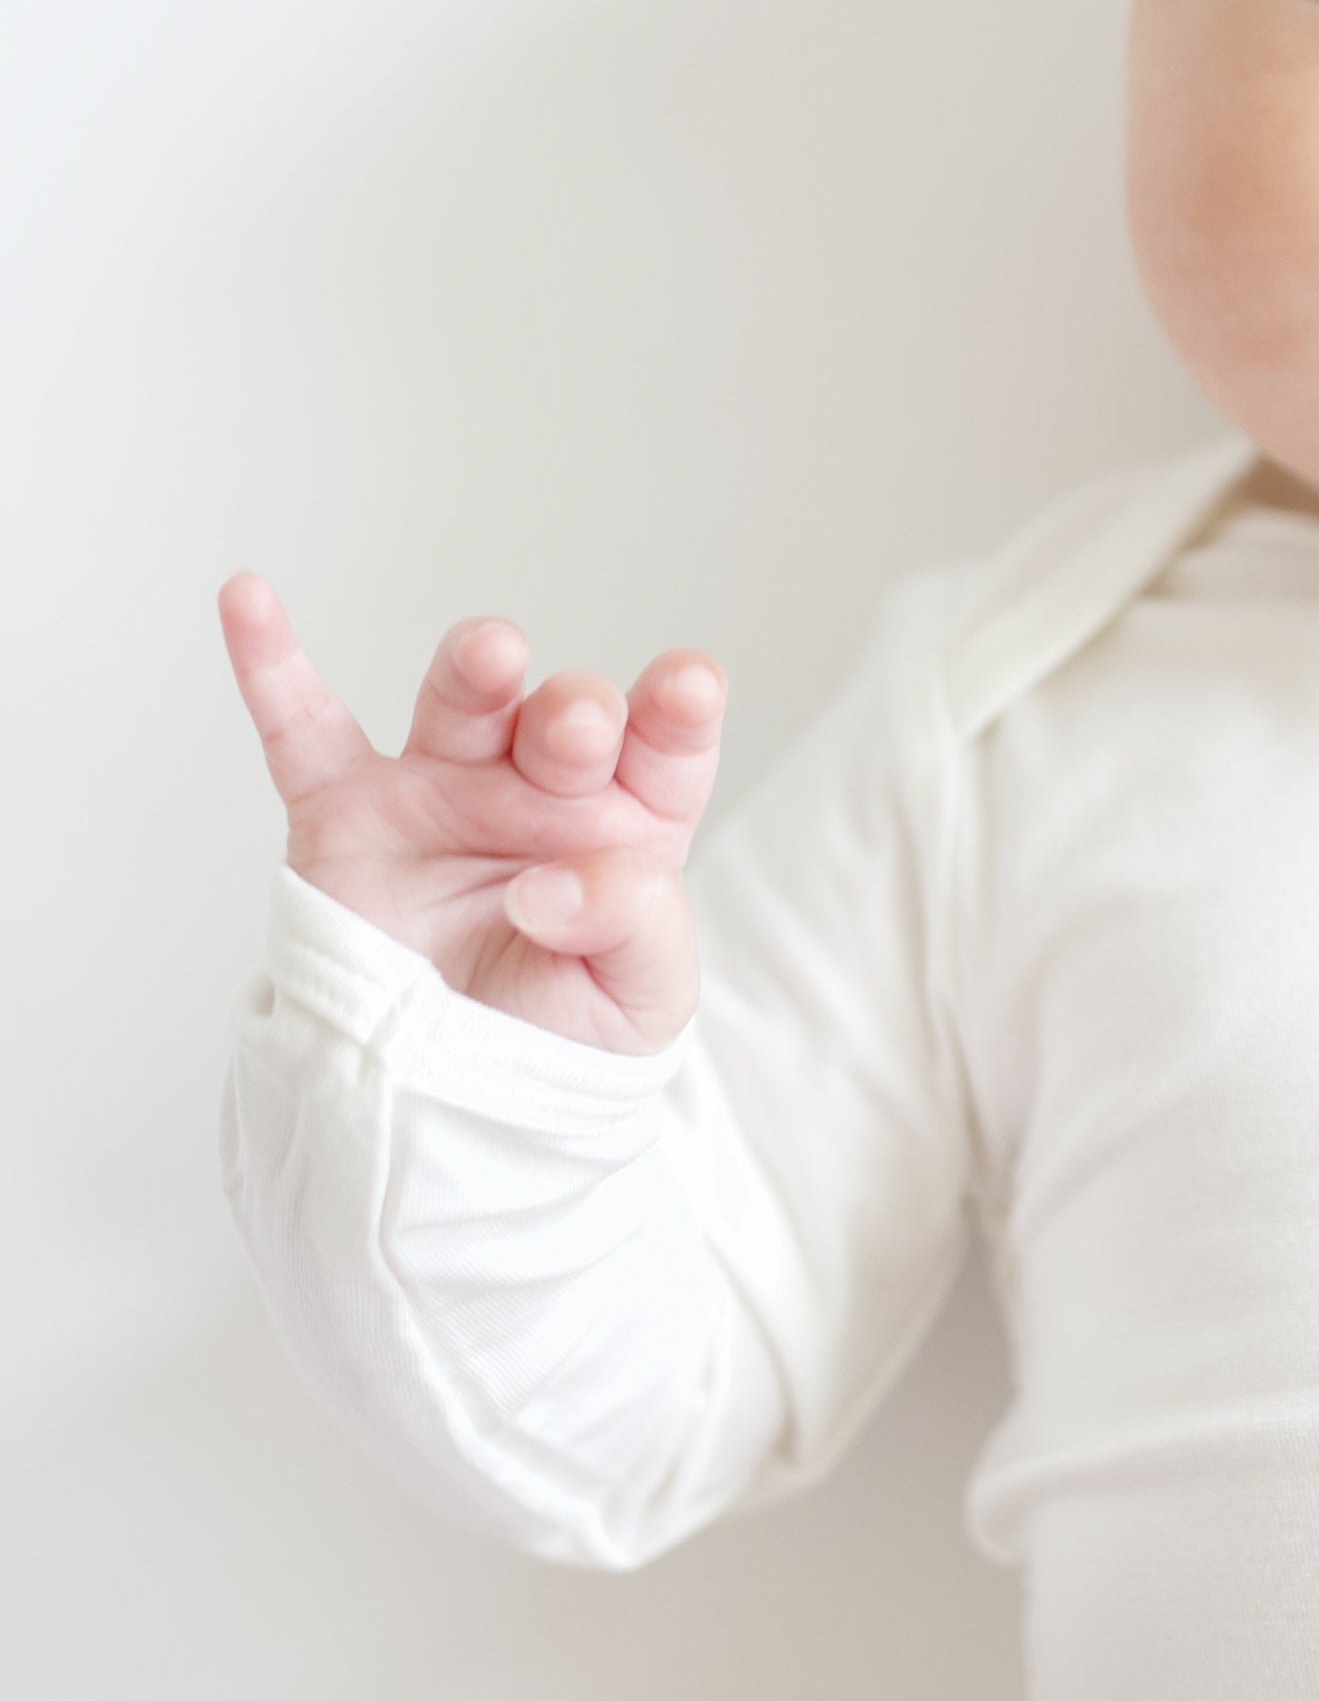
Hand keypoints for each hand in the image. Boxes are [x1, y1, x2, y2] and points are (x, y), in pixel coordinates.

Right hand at [218, 574, 720, 1054]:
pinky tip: (250, 598)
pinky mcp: (349, 813)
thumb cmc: (562, 1032)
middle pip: (564, 718)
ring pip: (462, 702)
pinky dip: (272, 664)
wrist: (452, 1101)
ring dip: (476, 669)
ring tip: (492, 652)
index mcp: (629, 818)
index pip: (667, 745)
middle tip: (576, 732)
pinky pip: (304, 730)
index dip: (677, 709)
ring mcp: (444, 790)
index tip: (687, 686)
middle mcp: (541, 786)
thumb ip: (633, 927)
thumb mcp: (640, 997)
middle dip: (574, 714)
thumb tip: (552, 888)